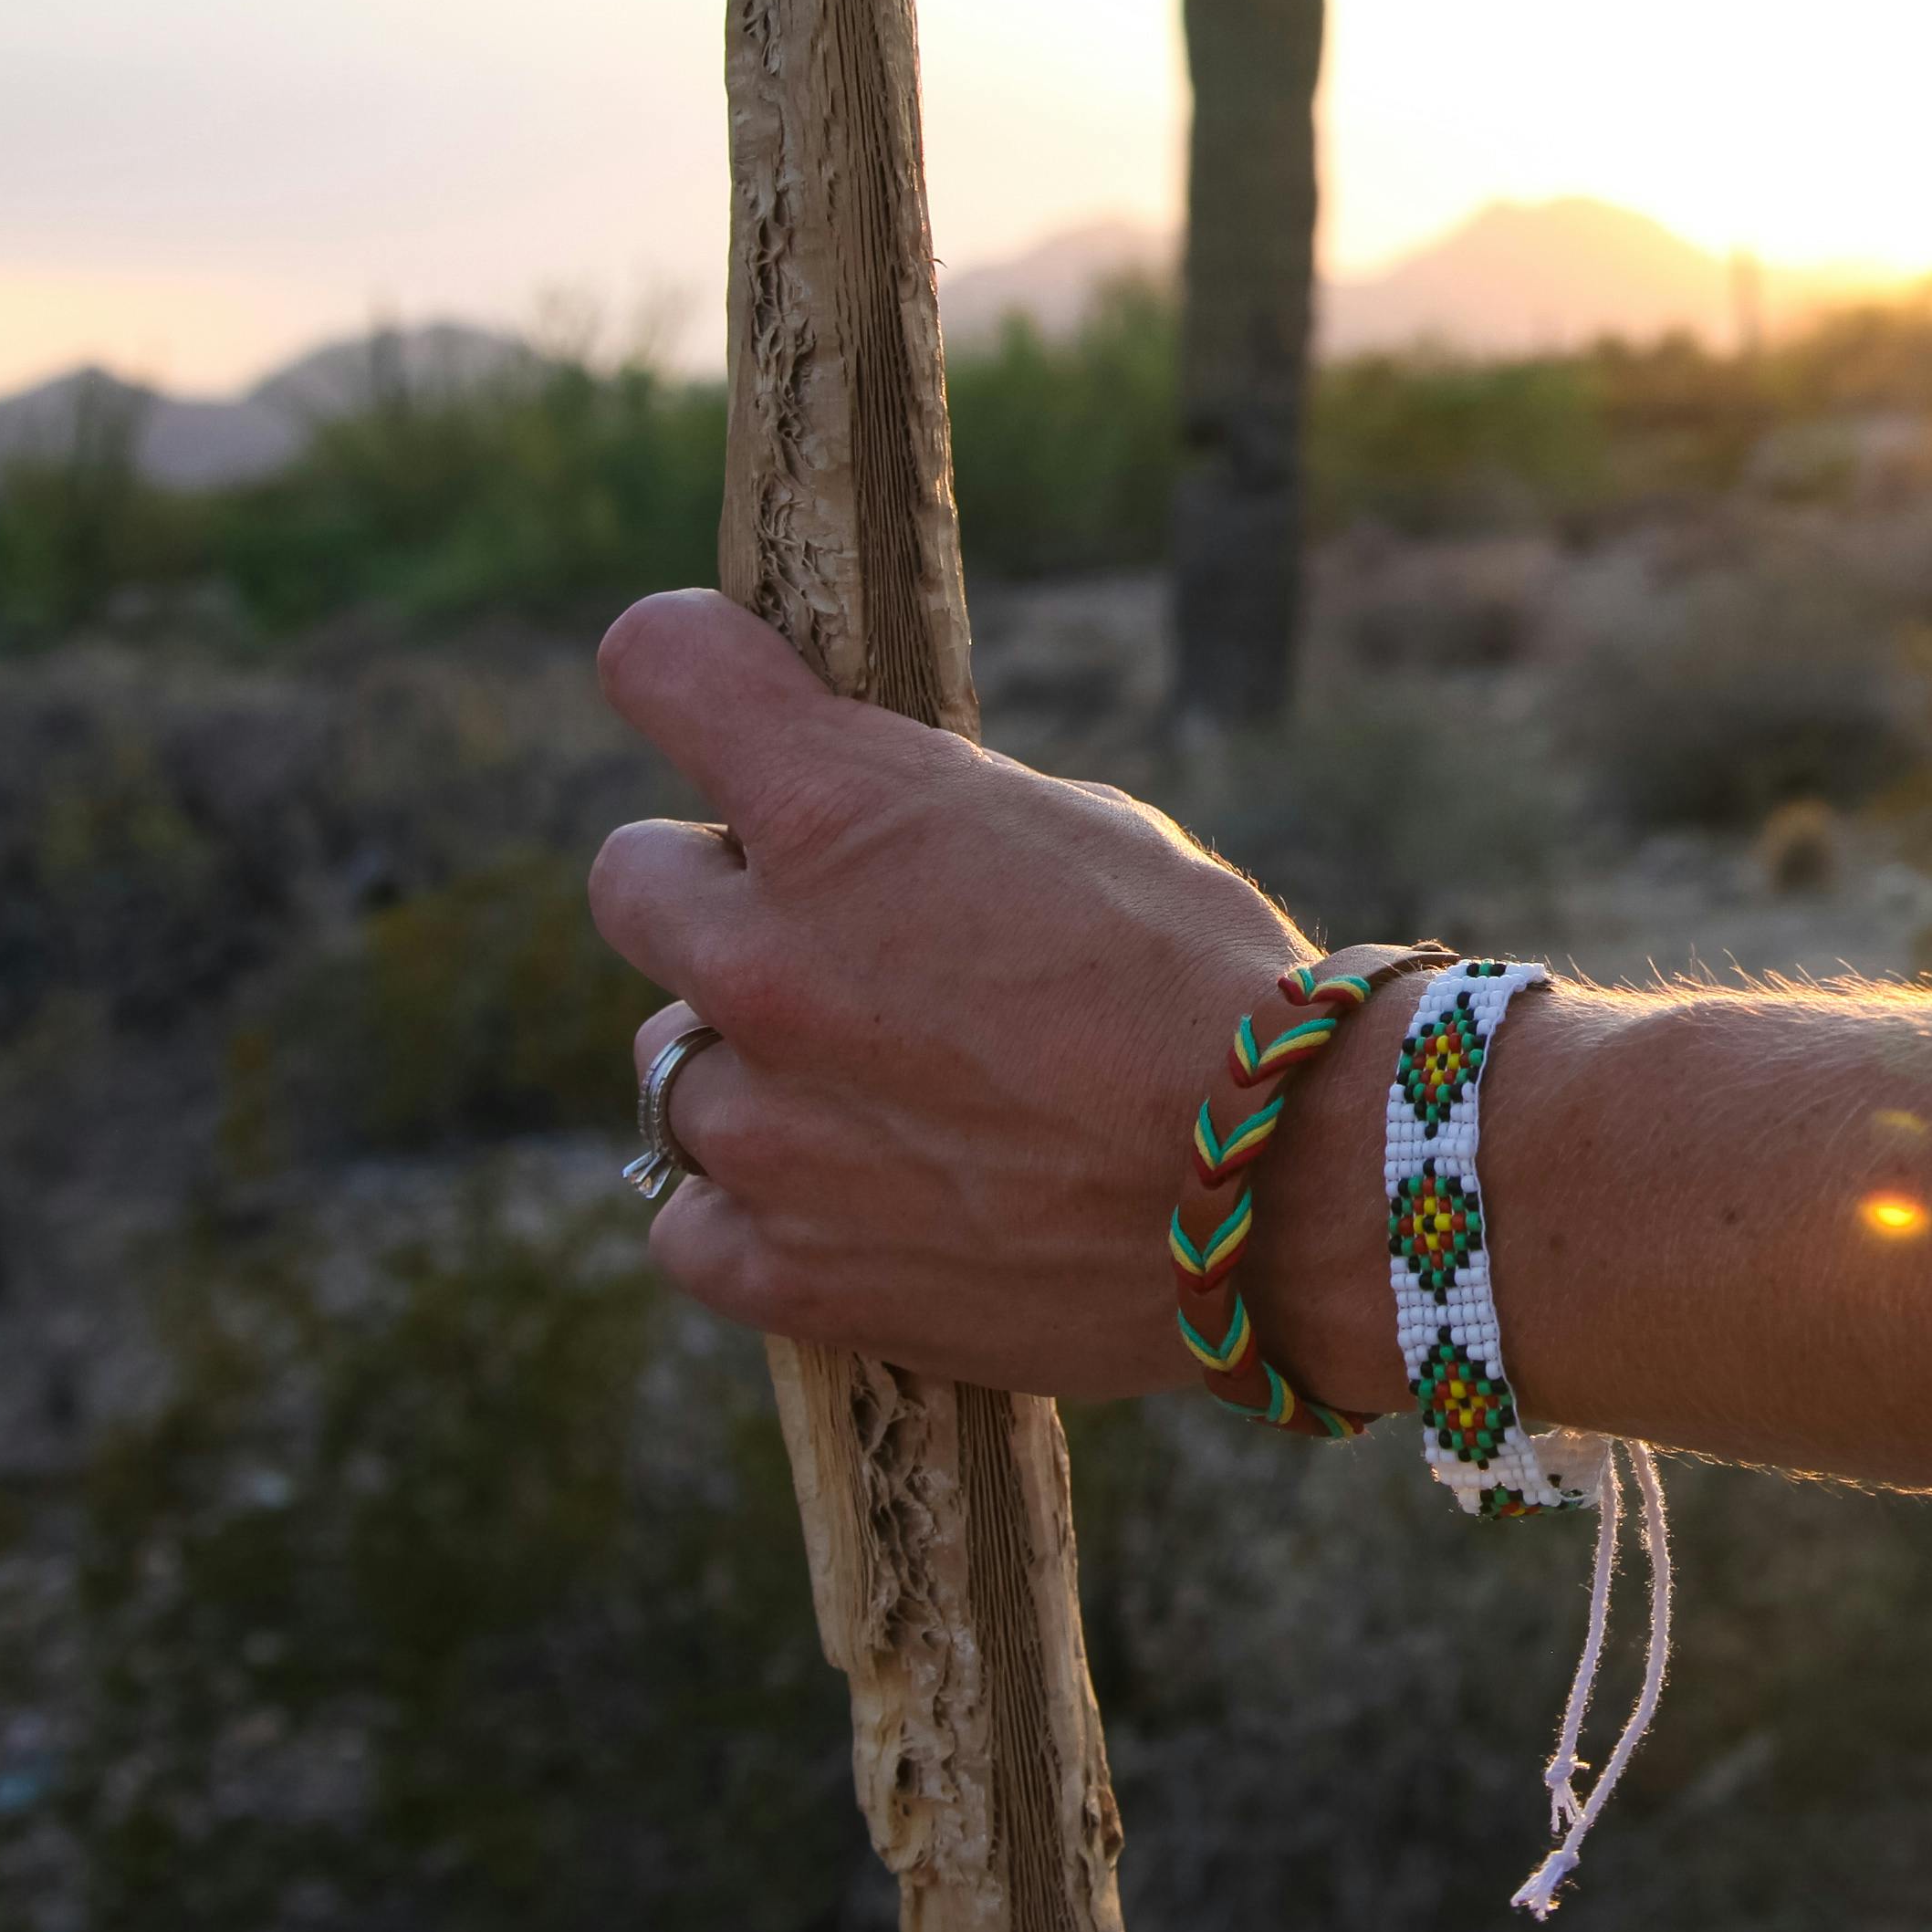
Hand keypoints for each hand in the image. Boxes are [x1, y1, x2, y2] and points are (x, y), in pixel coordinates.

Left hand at [583, 589, 1400, 1405]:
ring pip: (666, 1063)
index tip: (728, 702)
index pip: (658, 662)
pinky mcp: (784, 1269)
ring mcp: (760, 1126)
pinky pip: (690, 1224)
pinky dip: (755, 1212)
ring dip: (751, 1064)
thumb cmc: (1211, 988)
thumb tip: (847, 847)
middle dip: (721, 894)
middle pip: (634, 879)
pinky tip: (856, 1202)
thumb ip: (922, 825)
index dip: (691, 670)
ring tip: (886, 1096)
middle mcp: (762, 957)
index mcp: (838, 811)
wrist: (1297, 1190)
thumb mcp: (1077, 831)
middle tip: (834, 941)